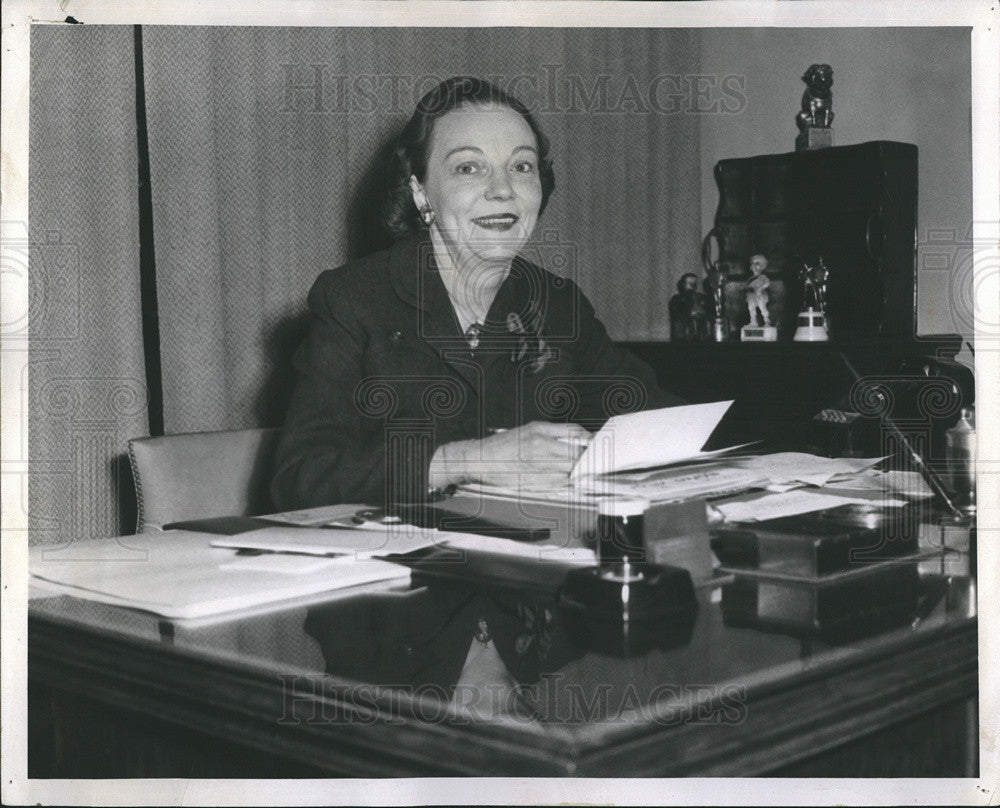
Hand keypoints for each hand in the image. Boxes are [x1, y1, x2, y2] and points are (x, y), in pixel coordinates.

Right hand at [430, 422, 591, 490]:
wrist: (481, 460)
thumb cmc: (506, 444)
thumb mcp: (532, 428)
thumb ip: (558, 432)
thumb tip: (583, 438)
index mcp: (540, 433)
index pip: (576, 435)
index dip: (589, 442)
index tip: (595, 446)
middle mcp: (540, 450)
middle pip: (576, 456)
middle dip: (585, 459)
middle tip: (588, 460)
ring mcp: (538, 469)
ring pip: (570, 472)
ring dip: (575, 472)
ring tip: (572, 469)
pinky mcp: (535, 485)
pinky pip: (559, 485)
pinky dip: (563, 482)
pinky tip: (559, 478)